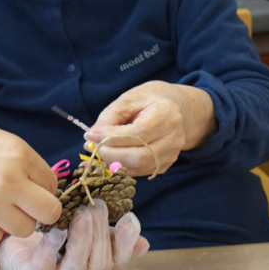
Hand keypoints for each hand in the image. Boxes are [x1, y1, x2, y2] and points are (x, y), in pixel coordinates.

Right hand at [0, 113, 61, 244]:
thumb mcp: (7, 142)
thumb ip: (29, 166)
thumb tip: (49, 192)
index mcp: (20, 155)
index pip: (53, 184)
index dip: (42, 185)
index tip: (28, 182)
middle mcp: (8, 181)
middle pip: (50, 213)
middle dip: (41, 209)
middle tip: (25, 203)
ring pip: (25, 229)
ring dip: (16, 220)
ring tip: (0, 205)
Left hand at [0, 200, 148, 269]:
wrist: (18, 251)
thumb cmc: (56, 242)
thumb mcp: (85, 236)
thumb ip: (110, 237)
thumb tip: (144, 243)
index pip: (118, 261)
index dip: (127, 242)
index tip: (129, 218)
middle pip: (99, 263)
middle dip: (100, 232)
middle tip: (97, 205)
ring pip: (76, 266)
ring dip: (81, 238)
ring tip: (82, 214)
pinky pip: (46, 263)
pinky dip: (51, 246)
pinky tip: (55, 229)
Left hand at [84, 81, 216, 175]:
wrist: (179, 108)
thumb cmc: (151, 99)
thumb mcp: (129, 99)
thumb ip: (110, 116)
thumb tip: (92, 135)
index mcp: (165, 116)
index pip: (137, 133)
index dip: (110, 137)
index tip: (89, 134)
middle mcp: (173, 138)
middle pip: (139, 156)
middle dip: (110, 154)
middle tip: (91, 146)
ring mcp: (171, 154)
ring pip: (139, 167)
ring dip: (113, 163)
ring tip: (97, 152)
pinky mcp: (166, 164)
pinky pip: (140, 171)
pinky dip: (121, 167)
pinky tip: (108, 158)